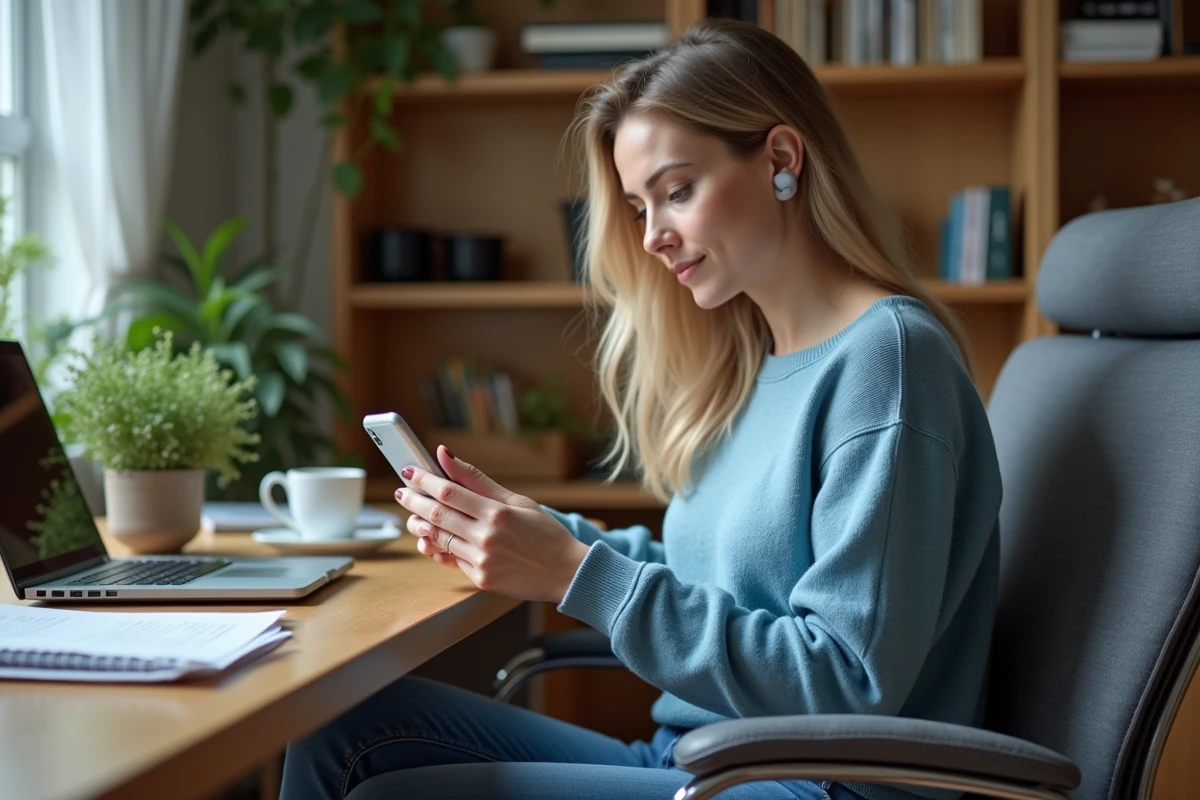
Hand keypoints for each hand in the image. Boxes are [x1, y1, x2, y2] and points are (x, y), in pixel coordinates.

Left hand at [395, 445, 590, 603]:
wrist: (565, 572)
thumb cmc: (544, 533)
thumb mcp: (517, 500)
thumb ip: (478, 480)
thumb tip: (447, 455)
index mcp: (497, 513)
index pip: (449, 491)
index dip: (424, 479)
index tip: (409, 470)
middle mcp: (486, 538)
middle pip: (436, 514)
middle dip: (413, 501)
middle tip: (402, 492)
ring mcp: (481, 561)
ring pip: (438, 539)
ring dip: (420, 525)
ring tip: (414, 516)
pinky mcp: (480, 579)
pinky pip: (450, 560)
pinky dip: (438, 547)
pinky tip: (432, 538)